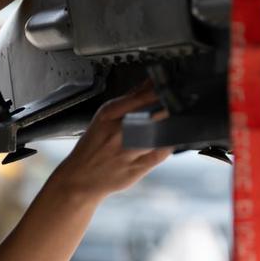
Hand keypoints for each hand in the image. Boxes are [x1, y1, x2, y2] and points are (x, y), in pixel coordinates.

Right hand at [52, 82, 172, 199]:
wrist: (80, 177)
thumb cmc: (93, 146)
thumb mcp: (104, 117)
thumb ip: (129, 100)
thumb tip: (150, 83)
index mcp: (109, 114)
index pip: (141, 96)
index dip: (160, 91)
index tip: (171, 88)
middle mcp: (118, 131)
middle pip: (151, 113)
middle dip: (168, 108)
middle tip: (179, 104)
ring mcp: (127, 150)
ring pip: (157, 133)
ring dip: (170, 126)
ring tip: (177, 122)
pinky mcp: (136, 168)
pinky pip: (160, 154)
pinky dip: (168, 146)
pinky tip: (170, 141)